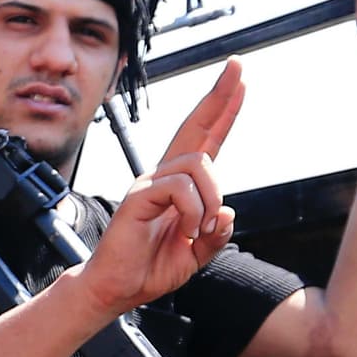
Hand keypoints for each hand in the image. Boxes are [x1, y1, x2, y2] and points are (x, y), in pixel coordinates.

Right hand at [71, 64, 242, 318]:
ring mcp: (150, 183)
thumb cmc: (150, 269)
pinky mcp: (139, 195)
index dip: (223, 112)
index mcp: (180, 186)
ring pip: (199, 165)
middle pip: (196, 127)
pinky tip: (184, 232)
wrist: (118, 289)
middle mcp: (164, 176)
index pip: (206, 140)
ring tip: (198, 231)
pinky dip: (192, 214)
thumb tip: (228, 213)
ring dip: (211, 201)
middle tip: (237, 67)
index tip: (239, 82)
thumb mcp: (196, 254)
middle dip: (219, 97)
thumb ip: (216, 234)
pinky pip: (181, 189)